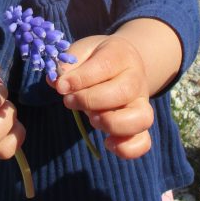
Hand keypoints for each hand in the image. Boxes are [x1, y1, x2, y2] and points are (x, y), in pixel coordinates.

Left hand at [54, 35, 153, 158]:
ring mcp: (142, 104)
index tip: (61, 86)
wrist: (121, 63)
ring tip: (92, 119)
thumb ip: (69, 64)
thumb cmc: (96, 58)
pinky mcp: (139, 125)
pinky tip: (107, 143)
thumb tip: (55, 81)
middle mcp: (136, 79)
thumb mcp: (82, 52)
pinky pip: (144, 142)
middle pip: (124, 91)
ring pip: (142, 118)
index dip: (81, 78)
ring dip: (112, 123)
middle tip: (69, 101)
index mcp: (121, 56)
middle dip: (91, 100)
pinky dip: (128, 148)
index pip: (106, 65)